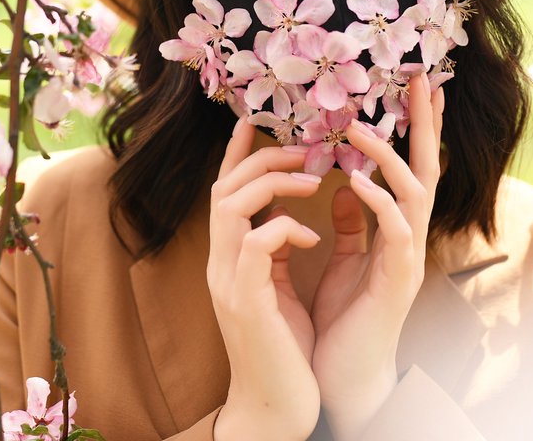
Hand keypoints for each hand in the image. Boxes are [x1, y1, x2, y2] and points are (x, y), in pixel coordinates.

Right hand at [209, 116, 324, 440]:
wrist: (276, 409)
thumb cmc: (284, 349)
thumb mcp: (278, 290)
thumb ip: (277, 252)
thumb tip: (295, 215)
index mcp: (230, 260)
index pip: (224, 194)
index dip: (236, 156)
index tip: (253, 122)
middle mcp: (221, 266)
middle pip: (222, 190)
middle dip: (260, 161)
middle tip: (302, 150)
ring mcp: (228, 284)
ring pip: (230, 208)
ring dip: (272, 185)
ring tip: (312, 181)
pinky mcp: (246, 303)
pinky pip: (254, 245)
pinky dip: (283, 228)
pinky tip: (311, 236)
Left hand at [309, 72, 445, 436]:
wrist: (345, 375)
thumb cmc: (345, 319)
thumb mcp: (344, 261)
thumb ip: (351, 226)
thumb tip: (347, 188)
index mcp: (395, 229)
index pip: (409, 167)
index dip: (414, 127)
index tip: (415, 85)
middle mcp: (410, 238)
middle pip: (427, 169)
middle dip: (426, 124)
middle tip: (424, 79)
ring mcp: (409, 258)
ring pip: (415, 195)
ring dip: (390, 158)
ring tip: (360, 128)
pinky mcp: (398, 280)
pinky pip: (394, 232)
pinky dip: (378, 203)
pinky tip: (355, 183)